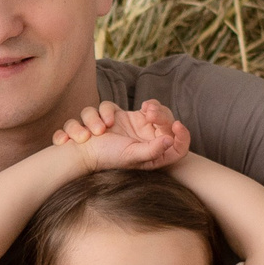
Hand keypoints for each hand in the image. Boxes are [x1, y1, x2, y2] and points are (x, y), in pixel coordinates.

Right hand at [52, 99, 188, 171]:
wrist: (82, 154)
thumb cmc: (108, 159)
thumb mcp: (132, 156)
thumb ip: (153, 150)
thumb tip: (170, 140)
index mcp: (154, 151)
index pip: (178, 141)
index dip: (182, 134)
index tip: (175, 125)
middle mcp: (146, 136)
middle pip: (165, 117)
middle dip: (159, 112)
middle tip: (149, 112)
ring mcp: (132, 123)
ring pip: (146, 106)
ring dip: (128, 112)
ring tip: (108, 128)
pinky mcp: (115, 115)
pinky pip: (113, 105)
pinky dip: (104, 112)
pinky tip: (102, 124)